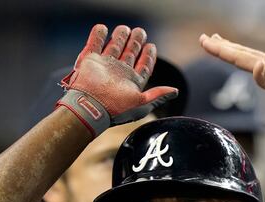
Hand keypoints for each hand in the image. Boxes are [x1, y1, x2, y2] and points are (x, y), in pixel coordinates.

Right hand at [58, 24, 177, 135]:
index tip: (151, 46)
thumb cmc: (116, 109)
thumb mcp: (142, 104)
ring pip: (114, 46)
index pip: (143, 66)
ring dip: (120, 37)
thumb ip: (158, 95)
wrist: (90, 107)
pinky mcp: (89, 60)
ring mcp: (104, 65)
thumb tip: (175, 91)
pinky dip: (97, 35)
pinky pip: (94, 44)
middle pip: (129, 53)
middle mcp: (118, 73)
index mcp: (131, 82)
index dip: (148, 56)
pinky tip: (103, 28)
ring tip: (125, 28)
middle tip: (141, 32)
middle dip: (135, 42)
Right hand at [199, 33, 264, 111]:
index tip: (204, 41)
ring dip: (232, 48)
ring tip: (221, 42)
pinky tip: (251, 60)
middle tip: (205, 38)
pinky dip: (247, 57)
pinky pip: (258, 60)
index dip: (219, 50)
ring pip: (248, 54)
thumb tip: (255, 66)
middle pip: (240, 51)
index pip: (237, 56)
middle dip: (221, 46)